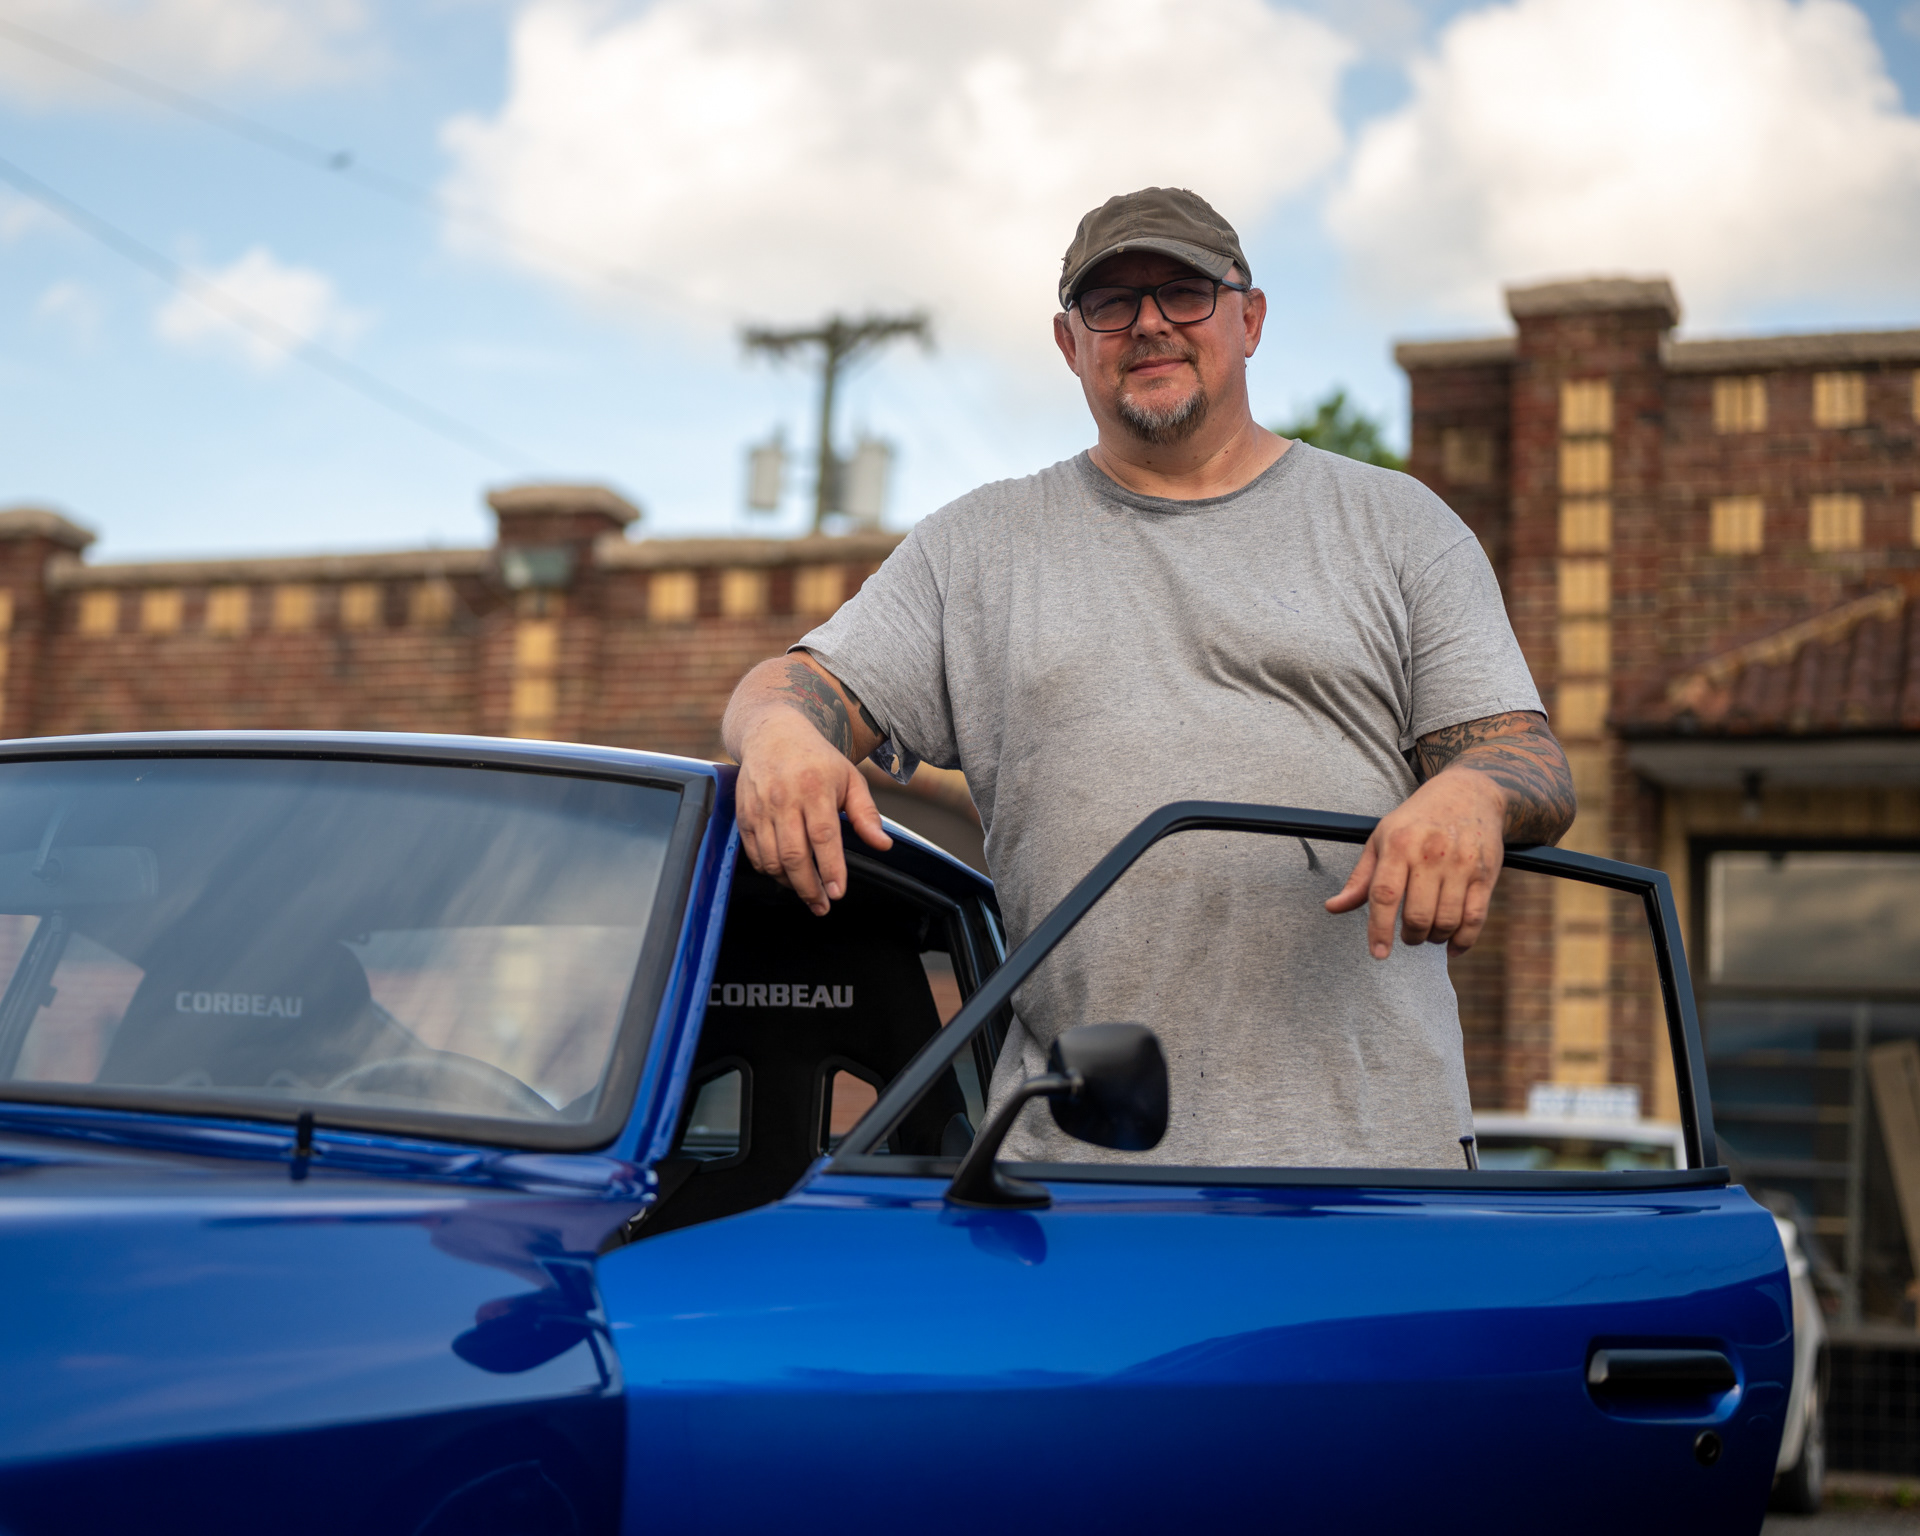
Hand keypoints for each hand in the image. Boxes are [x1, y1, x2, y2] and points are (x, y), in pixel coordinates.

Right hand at [735, 709, 891, 915]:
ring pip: (771, 859)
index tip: (838, 892)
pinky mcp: (743, 814)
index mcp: (814, 788)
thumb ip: (866, 814)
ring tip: (807, 891)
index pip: (823, 836)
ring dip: (790, 883)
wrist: (772, 733)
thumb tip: (883, 845)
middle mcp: (784, 798)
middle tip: (822, 905)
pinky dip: (769, 870)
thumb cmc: (816, 759)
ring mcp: (760, 807)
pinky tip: (785, 874)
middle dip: (809, 887)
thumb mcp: (850, 779)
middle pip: (794, 855)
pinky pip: (754, 854)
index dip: (830, 869)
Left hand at [1324, 769, 1507, 958]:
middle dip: (1410, 936)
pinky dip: (1463, 941)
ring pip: (1447, 921)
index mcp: (1399, 844)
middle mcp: (1431, 854)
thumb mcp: (1382, 839)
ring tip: (1427, 934)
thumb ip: (1360, 878)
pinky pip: (1476, 918)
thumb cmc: (1417, 821)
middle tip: (1408, 936)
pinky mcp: (1487, 873)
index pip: (1385, 895)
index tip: (1378, 954)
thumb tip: (1333, 908)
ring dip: (1434, 938)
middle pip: (1418, 914)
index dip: (1379, 929)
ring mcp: (1462, 864)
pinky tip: (1451, 946)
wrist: (1469, 794)